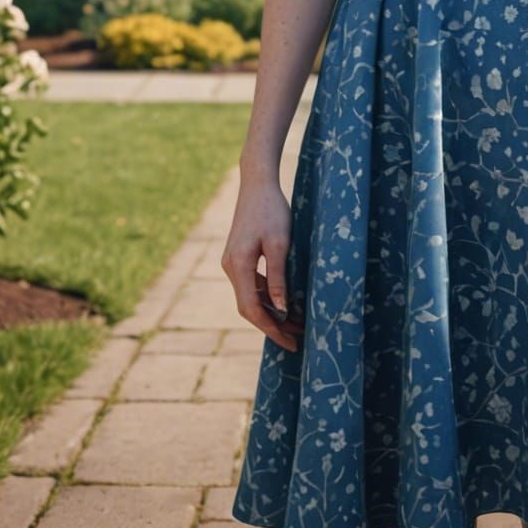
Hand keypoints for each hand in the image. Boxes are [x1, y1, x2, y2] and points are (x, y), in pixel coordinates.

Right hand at [221, 175, 303, 351]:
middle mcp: (230, 268)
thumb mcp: (279, 244)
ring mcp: (232, 262)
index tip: (291, 343)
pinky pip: (250, 285)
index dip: (271, 330)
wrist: (257, 184)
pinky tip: (284, 302)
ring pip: (250, 297)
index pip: (252, 310)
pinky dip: (266, 297)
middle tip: (297, 337)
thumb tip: (281, 309)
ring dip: (271, 311)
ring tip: (297, 322)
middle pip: (249, 307)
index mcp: (238, 266)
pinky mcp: (238, 257)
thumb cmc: (272, 210)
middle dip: (273, 325)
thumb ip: (278, 277)